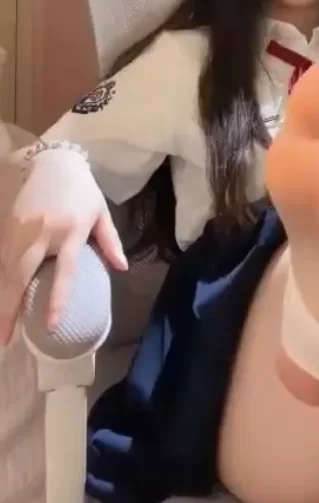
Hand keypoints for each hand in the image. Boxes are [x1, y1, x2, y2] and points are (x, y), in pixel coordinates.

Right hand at [0, 148, 126, 345]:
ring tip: (2, 327)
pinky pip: (1, 258)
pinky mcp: (7, 224)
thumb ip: (111, 242)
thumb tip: (121, 269)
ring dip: (1, 298)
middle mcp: (43, 231)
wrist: (54, 162)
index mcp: (71, 230)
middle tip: (4, 340)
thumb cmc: (83, 191)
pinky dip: (0, 279)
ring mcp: (21, 228)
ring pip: (6, 269)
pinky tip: (1, 297)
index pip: (64, 271)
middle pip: (21, 275)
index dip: (56, 299)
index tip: (49, 326)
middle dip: (9, 309)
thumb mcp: (101, 213)